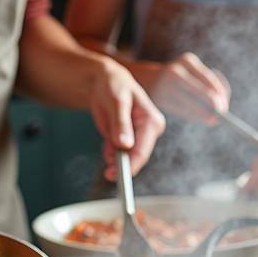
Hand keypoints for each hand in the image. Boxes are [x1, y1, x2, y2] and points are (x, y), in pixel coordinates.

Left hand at [87, 59, 165, 179]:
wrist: (105, 80)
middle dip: (122, 166)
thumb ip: (121, 123)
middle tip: (108, 174)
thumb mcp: (117, 101)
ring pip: (127, 158)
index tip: (118, 176)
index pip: (143, 149)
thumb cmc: (114, 85)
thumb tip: (125, 145)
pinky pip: (117, 153)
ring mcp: (138, 136)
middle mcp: (149, 131)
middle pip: (137, 157)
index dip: (131, 165)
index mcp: (152, 121)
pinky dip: (109, 153)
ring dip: (114, 160)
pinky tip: (105, 143)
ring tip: (106, 149)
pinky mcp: (126, 139)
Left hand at [134, 52, 230, 122]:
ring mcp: (179, 64)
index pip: (188, 105)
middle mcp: (172, 75)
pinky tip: (221, 94)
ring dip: (219, 93)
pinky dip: (216, 84)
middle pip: (201, 91)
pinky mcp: (188, 58)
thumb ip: (191, 112)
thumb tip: (215, 119)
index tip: (215, 120)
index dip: (203, 113)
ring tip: (223, 106)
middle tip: (223, 113)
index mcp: (163, 91)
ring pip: (208, 81)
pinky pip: (207, 74)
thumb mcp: (170, 108)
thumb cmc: (162, 98)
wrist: (148, 78)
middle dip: (214, 103)